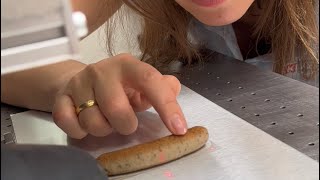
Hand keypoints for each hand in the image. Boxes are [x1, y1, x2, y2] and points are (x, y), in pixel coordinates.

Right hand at [52, 54, 186, 138]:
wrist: (80, 81)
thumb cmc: (118, 86)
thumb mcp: (142, 85)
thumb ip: (161, 87)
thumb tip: (174, 87)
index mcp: (128, 65)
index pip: (150, 81)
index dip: (166, 106)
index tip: (178, 129)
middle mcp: (102, 70)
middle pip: (117, 109)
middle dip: (125, 125)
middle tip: (124, 122)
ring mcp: (79, 83)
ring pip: (92, 121)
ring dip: (103, 129)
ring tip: (104, 119)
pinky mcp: (61, 97)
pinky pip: (69, 124)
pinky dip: (80, 131)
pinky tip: (85, 123)